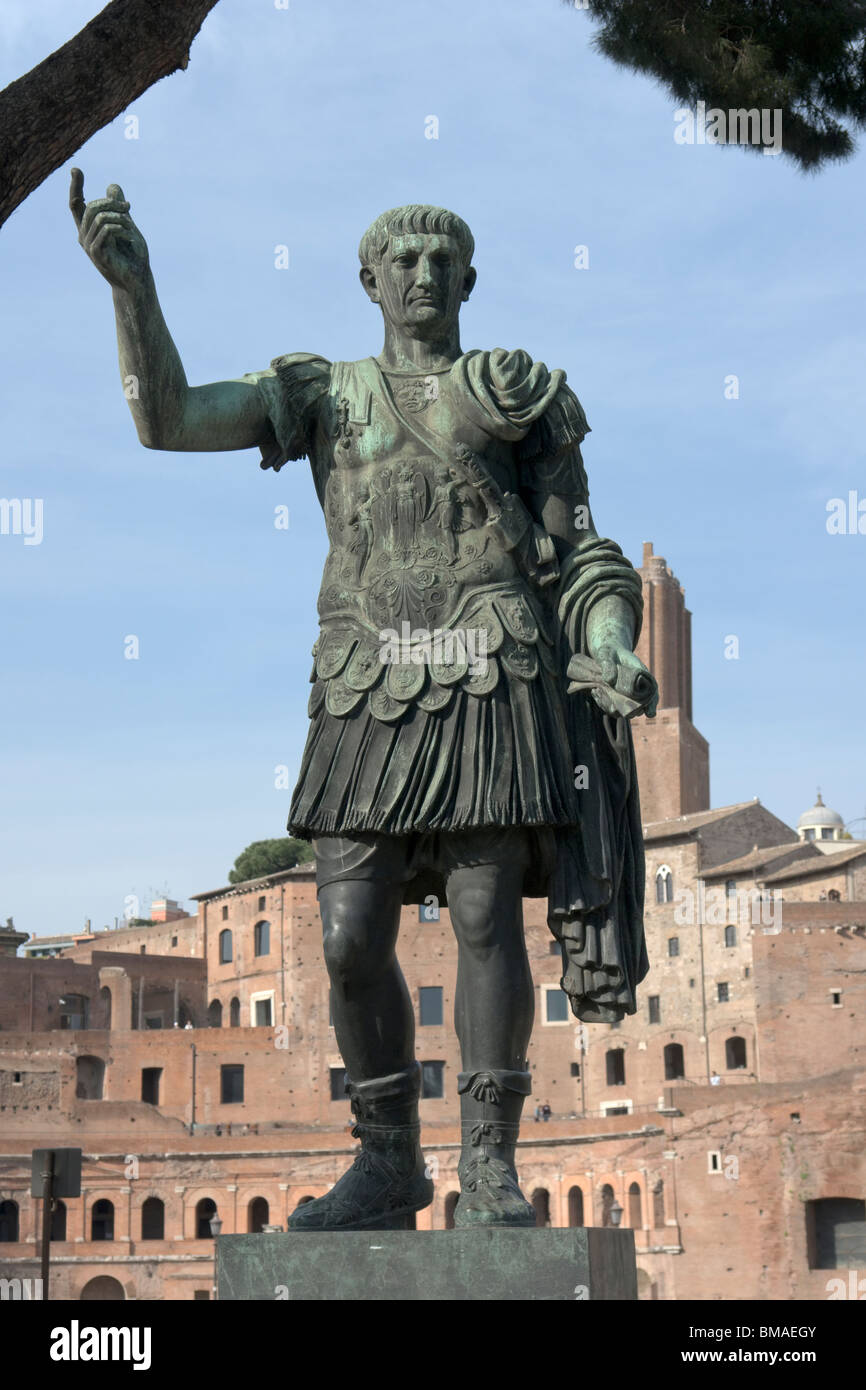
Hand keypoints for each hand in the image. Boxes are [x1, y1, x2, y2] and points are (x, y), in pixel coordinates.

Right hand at [70, 169, 148, 290]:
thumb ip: (118, 207)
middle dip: (110, 202)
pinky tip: (130, 235)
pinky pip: (105, 230)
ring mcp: (89, 246)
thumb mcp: (126, 225)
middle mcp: (84, 236)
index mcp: (88, 229)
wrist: (136, 280)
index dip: (75, 187)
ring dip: (118, 216)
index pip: (76, 205)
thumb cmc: (132, 255)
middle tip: (128, 206)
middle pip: (90, 207)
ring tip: (131, 224)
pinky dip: (120, 228)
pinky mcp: (97, 253)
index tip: (76, 170)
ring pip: (98, 217)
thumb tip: (112, 186)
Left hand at [572, 643, 658, 718]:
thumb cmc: (609, 651)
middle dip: (626, 709)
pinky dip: (602, 703)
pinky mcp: (615, 700)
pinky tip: (595, 692)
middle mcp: (636, 690)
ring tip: (597, 691)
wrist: (605, 654)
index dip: (652, 704)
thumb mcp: (606, 653)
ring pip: (622, 711)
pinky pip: (611, 708)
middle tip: (611, 702)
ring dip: (610, 705)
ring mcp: (625, 697)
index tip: (650, 713)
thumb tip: (609, 680)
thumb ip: (607, 664)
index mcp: (642, 677)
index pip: (652, 694)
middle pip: (637, 708)